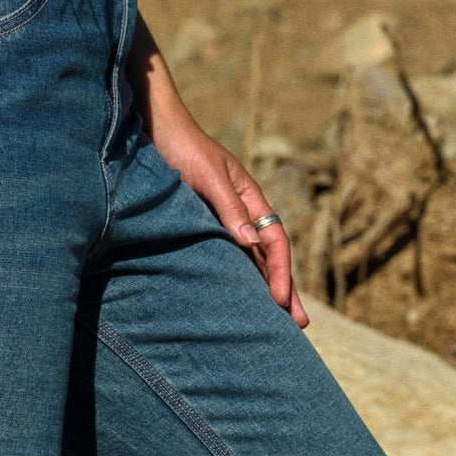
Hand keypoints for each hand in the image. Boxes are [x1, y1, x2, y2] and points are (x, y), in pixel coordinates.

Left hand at [155, 116, 308, 329]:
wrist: (157, 130)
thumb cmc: (184, 147)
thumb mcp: (208, 176)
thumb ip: (229, 208)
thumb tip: (250, 241)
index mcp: (250, 199)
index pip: (274, 241)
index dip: (280, 272)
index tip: (281, 300)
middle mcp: (242, 213)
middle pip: (269, 258)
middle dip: (285, 290)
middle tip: (299, 325)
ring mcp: (223, 222)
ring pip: (250, 262)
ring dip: (263, 290)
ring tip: (274, 323)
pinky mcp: (202, 227)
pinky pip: (225, 258)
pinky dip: (236, 279)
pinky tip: (238, 300)